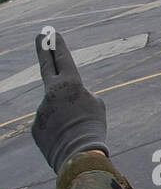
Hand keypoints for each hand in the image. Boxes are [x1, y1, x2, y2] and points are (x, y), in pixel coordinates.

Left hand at [31, 29, 107, 172]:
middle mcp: (51, 92)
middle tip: (41, 35)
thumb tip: (67, 97)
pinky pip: (49, 124)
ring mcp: (40, 108)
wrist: (80, 155)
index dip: (58, 45)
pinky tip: (67, 140)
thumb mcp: (96, 106)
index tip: (52, 33)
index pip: (63, 59)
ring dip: (65, 118)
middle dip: (43, 48)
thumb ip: (81, 94)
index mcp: (70, 84)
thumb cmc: (93, 129)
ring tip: (77, 130)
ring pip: (54, 108)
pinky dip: (58, 131)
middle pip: (46, 65)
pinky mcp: (35, 125)